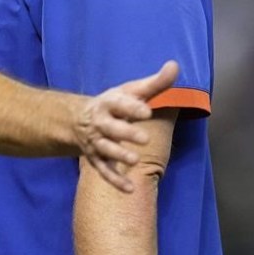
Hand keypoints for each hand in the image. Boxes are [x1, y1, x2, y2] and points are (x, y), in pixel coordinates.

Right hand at [77, 60, 178, 192]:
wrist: (78, 120)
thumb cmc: (114, 104)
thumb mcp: (131, 90)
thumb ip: (155, 83)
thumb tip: (175, 65)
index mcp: (109, 103)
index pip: (120, 105)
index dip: (132, 108)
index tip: (146, 111)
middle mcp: (100, 123)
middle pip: (111, 129)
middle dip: (126, 133)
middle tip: (144, 138)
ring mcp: (96, 142)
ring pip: (106, 149)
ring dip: (119, 155)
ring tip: (135, 160)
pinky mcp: (96, 158)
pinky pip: (104, 171)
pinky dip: (115, 180)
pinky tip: (130, 189)